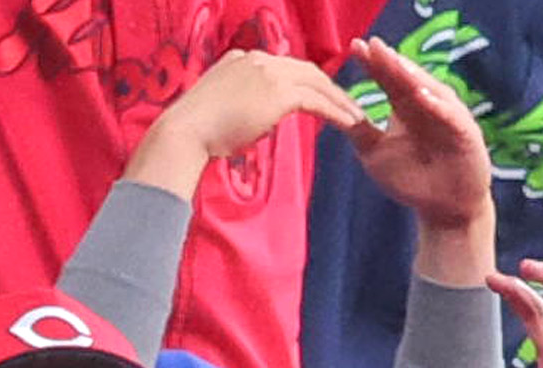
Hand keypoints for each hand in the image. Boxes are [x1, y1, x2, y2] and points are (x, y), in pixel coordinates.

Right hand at [136, 48, 364, 180]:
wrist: (186, 132)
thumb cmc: (197, 132)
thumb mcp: (222, 108)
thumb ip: (243, 104)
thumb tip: (257, 117)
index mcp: (243, 59)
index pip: (284, 68)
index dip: (306, 83)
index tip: (320, 97)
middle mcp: (258, 59)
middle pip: (305, 70)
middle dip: (330, 87)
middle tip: (348, 104)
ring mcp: (268, 72)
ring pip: (315, 82)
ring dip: (338, 99)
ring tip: (356, 116)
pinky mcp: (277, 92)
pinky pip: (315, 100)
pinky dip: (334, 111)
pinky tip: (348, 122)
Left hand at [345, 36, 491, 233]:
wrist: (444, 209)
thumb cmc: (411, 181)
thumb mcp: (376, 154)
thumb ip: (359, 132)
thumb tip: (333, 111)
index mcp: (405, 106)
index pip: (387, 79)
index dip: (372, 64)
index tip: (353, 47)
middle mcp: (427, 105)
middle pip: (406, 79)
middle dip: (390, 62)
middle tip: (372, 44)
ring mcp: (448, 116)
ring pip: (429, 91)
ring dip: (413, 76)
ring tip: (394, 62)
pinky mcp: (465, 133)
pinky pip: (450, 116)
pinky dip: (437, 105)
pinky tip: (422, 95)